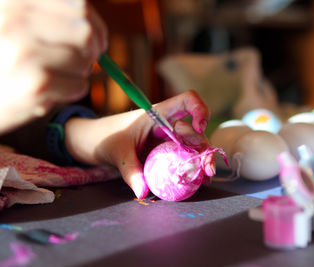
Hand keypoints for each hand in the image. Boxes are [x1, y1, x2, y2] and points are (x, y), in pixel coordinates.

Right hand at [0, 0, 106, 133]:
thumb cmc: (3, 61)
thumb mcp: (17, 26)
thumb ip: (51, 18)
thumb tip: (96, 26)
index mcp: (15, 1)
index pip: (77, 4)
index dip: (95, 25)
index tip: (98, 40)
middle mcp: (16, 21)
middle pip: (85, 32)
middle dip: (92, 50)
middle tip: (84, 61)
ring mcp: (25, 52)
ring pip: (85, 60)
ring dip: (80, 72)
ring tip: (57, 76)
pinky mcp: (35, 84)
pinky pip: (79, 85)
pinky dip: (73, 91)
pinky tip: (51, 91)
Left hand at [64, 90, 214, 198]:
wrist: (99, 143)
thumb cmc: (108, 138)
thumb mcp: (118, 152)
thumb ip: (131, 171)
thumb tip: (142, 192)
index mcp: (158, 114)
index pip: (187, 100)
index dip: (199, 109)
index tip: (199, 127)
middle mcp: (169, 125)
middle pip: (195, 130)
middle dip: (204, 147)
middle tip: (206, 167)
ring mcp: (170, 140)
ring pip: (194, 146)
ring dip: (202, 160)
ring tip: (205, 177)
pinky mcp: (169, 153)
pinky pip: (186, 158)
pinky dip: (193, 168)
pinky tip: (198, 181)